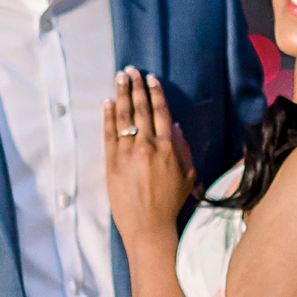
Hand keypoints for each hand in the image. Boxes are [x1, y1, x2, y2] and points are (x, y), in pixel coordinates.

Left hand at [103, 66, 200, 245]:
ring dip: (121, 94)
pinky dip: (107, 116)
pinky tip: (107, 103)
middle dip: (135, 87)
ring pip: (123, 117)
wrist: (148, 225)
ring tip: (119, 78)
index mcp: (168, 147)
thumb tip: (176, 126)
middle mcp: (147, 146)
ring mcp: (127, 153)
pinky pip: (108, 134)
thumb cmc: (171, 202)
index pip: (161, 112)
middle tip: (131, 70)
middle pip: (140, 108)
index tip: (150, 78)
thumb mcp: (188, 175)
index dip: (155, 93)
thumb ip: (184, 149)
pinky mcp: (111, 163)